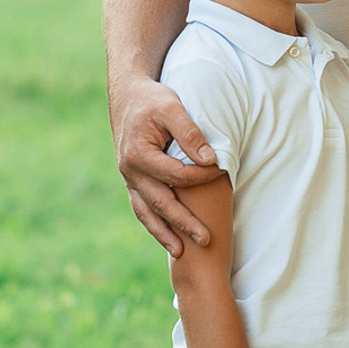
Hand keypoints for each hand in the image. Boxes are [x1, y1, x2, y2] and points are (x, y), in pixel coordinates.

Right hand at [111, 73, 222, 255]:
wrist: (127, 94)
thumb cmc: (152, 100)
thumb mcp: (172, 108)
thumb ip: (190, 133)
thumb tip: (209, 160)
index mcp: (140, 155)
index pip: (177, 176)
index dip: (201, 178)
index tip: (221, 173)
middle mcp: (130, 171)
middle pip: (161, 204)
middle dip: (183, 224)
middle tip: (206, 240)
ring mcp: (129, 178)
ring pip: (146, 212)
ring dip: (164, 233)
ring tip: (182, 252)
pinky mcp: (132, 180)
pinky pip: (141, 207)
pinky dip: (153, 223)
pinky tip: (167, 236)